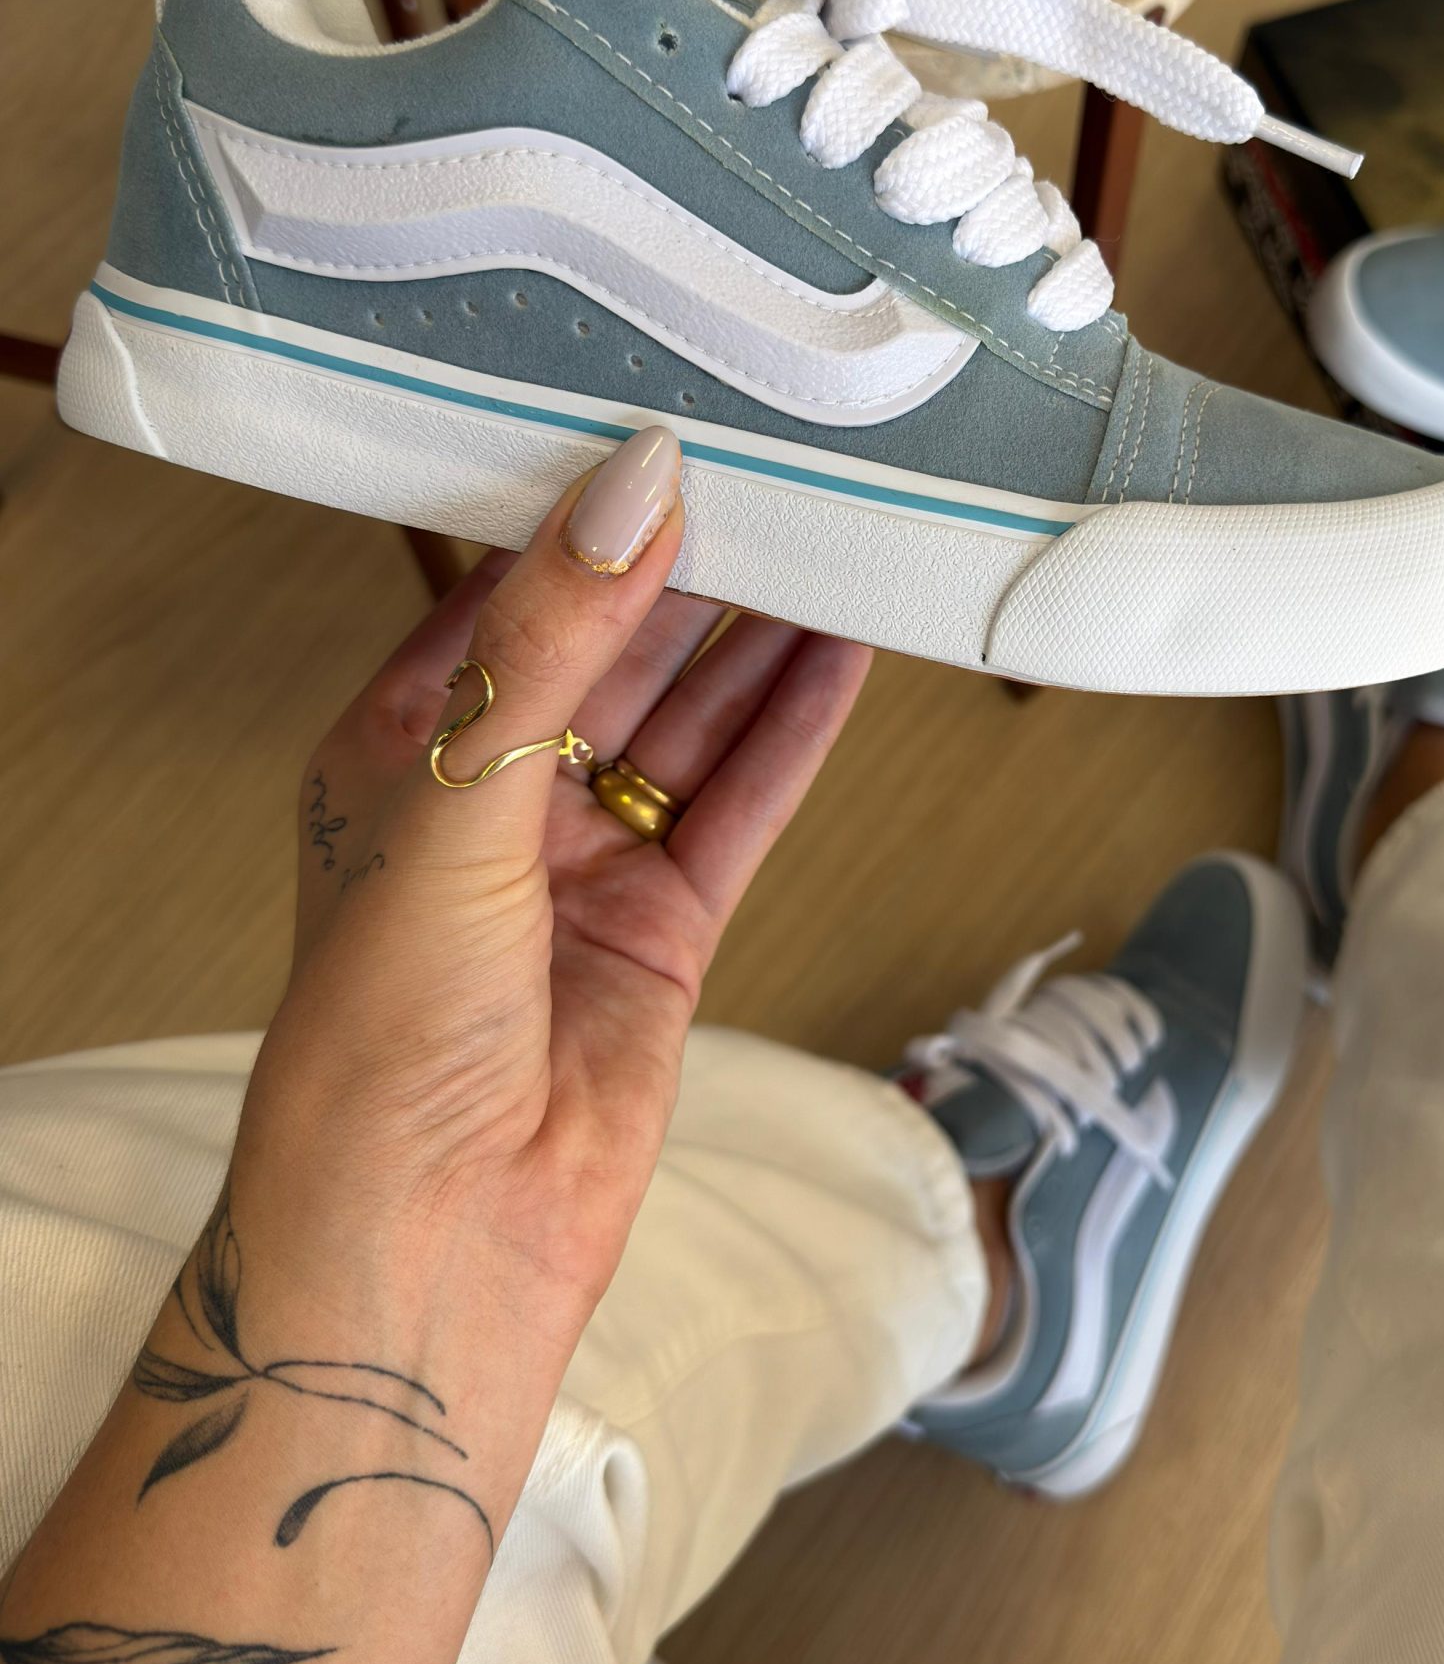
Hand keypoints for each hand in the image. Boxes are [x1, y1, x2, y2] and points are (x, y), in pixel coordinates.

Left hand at [237, 427, 870, 1392]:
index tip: (659, 430)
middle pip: (611, 650)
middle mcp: (494, 797)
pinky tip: (842, 657)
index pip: (501, 595)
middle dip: (688, 567)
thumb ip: (552, 642)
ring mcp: (585, 863)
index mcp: (399, 747)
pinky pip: (743, 804)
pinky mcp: (666, 925)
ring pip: (690, 722)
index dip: (581, 515)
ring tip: (835, 542)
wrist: (435, 1234)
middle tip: (776, 473)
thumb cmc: (380, 1036)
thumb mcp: (456, 798)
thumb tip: (628, 491)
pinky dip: (794, 732)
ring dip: (758, 641)